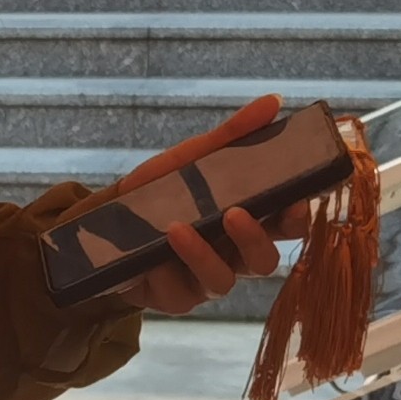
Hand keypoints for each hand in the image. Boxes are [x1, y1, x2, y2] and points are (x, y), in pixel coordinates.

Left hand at [81, 99, 312, 312]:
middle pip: (265, 262)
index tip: (294, 200)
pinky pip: (180, 295)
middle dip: (254, 240)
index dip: (297, 217)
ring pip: (222, 281)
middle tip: (236, 214)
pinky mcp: (175, 298)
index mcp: (247, 220)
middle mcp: (233, 254)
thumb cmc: (160, 190)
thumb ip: (232, 135)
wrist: (103, 221)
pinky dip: (164, 274)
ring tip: (177, 229)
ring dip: (202, 256)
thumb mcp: (192, 158)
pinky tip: (150, 260)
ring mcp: (205, 279)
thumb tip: (273, 101)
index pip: (287, 224)